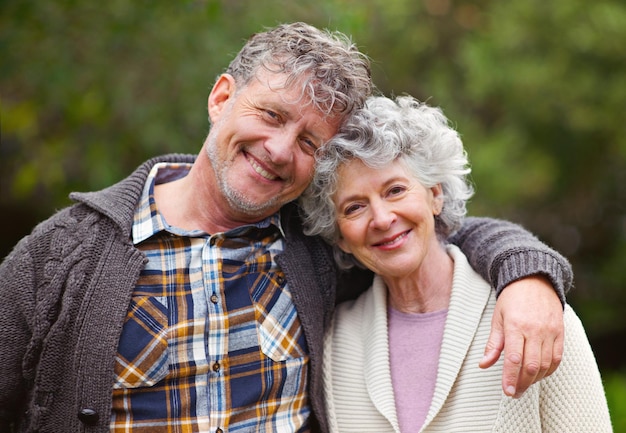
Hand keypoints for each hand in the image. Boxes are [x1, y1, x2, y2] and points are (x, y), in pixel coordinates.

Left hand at [479, 275, 563, 397]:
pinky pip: (557, 358)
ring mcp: (550, 331)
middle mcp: (535, 330)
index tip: (507, 391)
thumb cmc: (511, 300)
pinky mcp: (560, 332)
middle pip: (531, 365)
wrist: (534, 280)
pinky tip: (538, 374)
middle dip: (522, 383)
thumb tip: (483, 364)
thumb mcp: (497, 318)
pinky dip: (548, 370)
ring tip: (524, 384)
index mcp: (515, 325)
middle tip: (514, 393)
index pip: (513, 358)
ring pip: (545, 364)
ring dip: (535, 379)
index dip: (510, 378)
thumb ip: (493, 344)